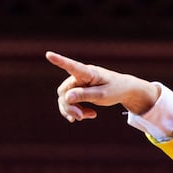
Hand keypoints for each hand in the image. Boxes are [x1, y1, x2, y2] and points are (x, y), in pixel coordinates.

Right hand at [45, 51, 159, 121]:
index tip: (49, 54)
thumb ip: (85, 95)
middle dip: (69, 106)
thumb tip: (66, 97)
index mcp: (88, 73)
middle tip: (81, 118)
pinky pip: (69, 102)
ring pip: (65, 99)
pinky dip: (75, 110)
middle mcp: (80, 76)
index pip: (72, 66)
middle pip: (64, 92)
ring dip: (73, 110)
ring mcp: (78, 83)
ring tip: (86, 116)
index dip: (59, 61)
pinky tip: (86, 115)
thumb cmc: (115, 89)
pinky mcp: (78, 90)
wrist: (124, 90)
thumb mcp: (102, 95)